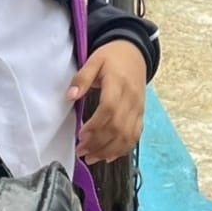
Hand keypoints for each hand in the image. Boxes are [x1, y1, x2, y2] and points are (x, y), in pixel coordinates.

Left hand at [70, 41, 146, 163]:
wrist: (135, 53)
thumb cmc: (112, 57)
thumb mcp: (94, 60)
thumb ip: (82, 78)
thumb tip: (70, 96)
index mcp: (119, 83)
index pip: (109, 108)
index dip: (95, 125)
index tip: (80, 135)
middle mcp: (132, 98)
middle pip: (118, 126)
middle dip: (99, 142)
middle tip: (81, 151)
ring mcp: (138, 107)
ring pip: (128, 134)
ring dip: (109, 149)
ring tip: (91, 157)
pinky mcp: (141, 113)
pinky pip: (135, 134)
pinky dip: (123, 148)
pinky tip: (109, 156)